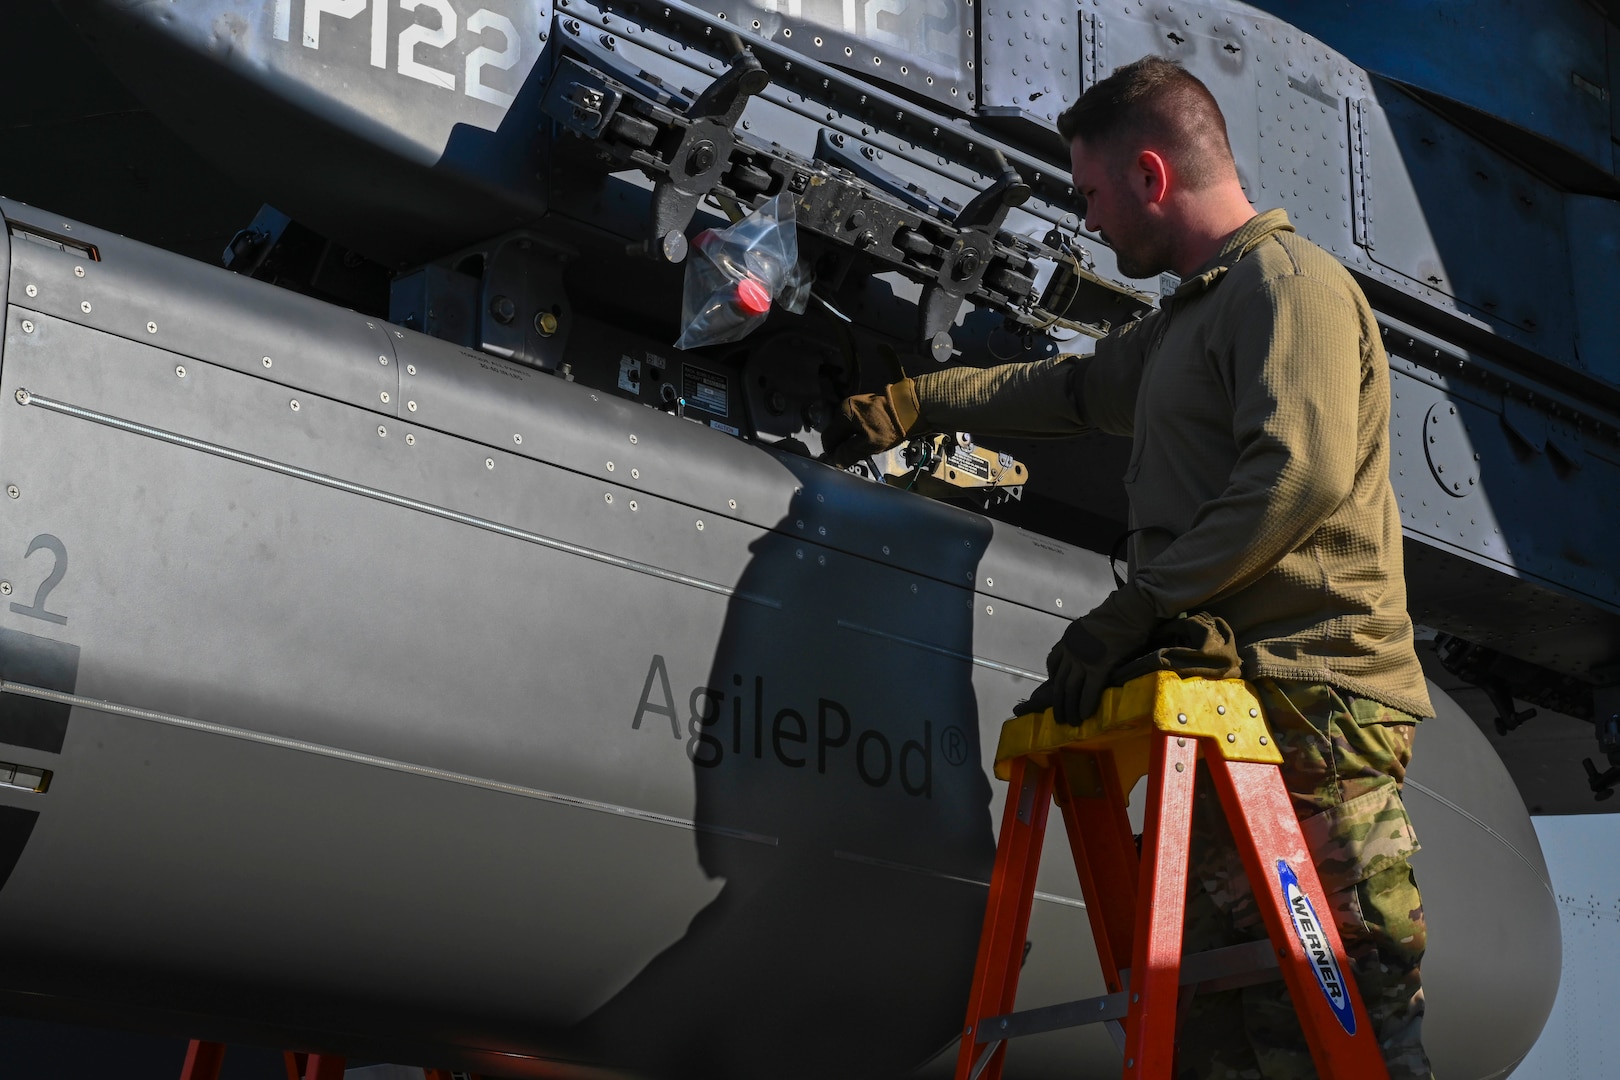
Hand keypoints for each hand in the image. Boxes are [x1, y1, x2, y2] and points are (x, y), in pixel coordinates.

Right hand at [821, 378, 920, 466]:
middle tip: (854, 458)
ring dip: (850, 440)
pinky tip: (867, 439)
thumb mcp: (869, 445)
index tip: (840, 462)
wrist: (911, 407)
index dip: (832, 452)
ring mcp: (854, 404)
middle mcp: (845, 406)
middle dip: (842, 446)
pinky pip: (854, 422)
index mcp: (843, 415)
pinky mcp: (864, 405)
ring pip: (845, 428)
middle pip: (836, 432)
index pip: (828, 437)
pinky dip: (857, 433)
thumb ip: (849, 453)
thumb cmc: (889, 427)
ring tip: (862, 450)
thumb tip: (834, 462)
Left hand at [1019, 584, 1159, 726]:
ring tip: (1071, 722)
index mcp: (1067, 639)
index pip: (1052, 663)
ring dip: (1069, 708)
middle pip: (1059, 681)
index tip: (1054, 691)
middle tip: (1059, 718)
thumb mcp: (1089, 627)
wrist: (1128, 610)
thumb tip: (1087, 654)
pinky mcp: (1099, 666)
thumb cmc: (1116, 616)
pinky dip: (1085, 704)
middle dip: (1058, 702)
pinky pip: (1089, 690)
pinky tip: (1084, 716)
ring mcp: (1083, 659)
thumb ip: (1083, 642)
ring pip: (1070, 689)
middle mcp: (1070, 651)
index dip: (1052, 680)